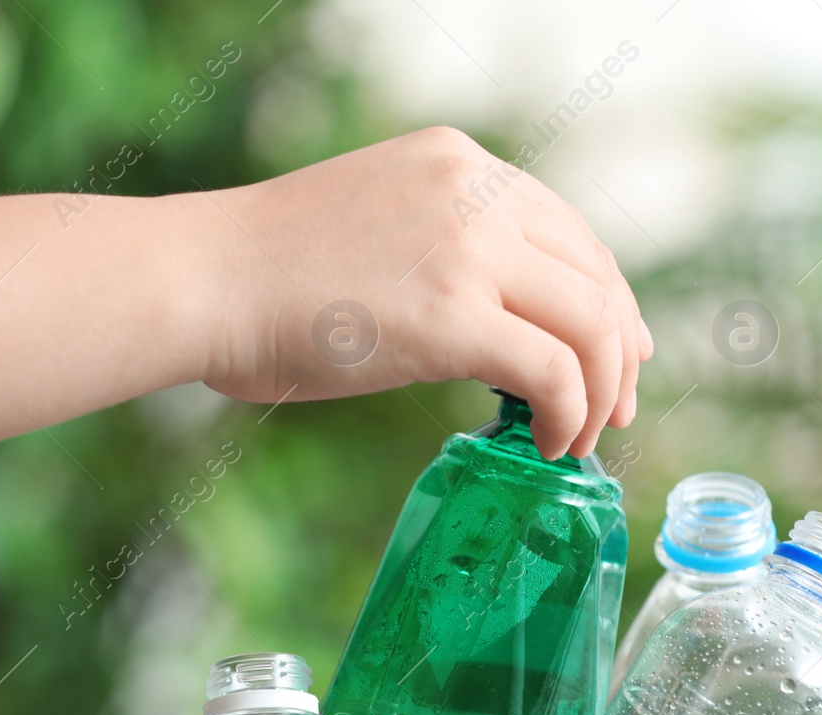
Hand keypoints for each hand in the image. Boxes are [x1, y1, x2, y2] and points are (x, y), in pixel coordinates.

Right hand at [194, 127, 653, 459]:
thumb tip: (502, 323)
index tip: (615, 353)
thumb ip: (445, 251)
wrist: (201, 279)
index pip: (570, 231)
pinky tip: (550, 444)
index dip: (607, 299)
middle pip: (596, 273)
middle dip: (620, 351)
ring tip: (581, 437)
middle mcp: (476, 189)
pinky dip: (569, 414)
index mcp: (459, 163)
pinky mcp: (452, 312)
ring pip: (592, 322)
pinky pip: (554, 370)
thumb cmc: (267, 274)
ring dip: (601, 391)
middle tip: (615, 408)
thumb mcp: (378, 228)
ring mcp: (468, 246)